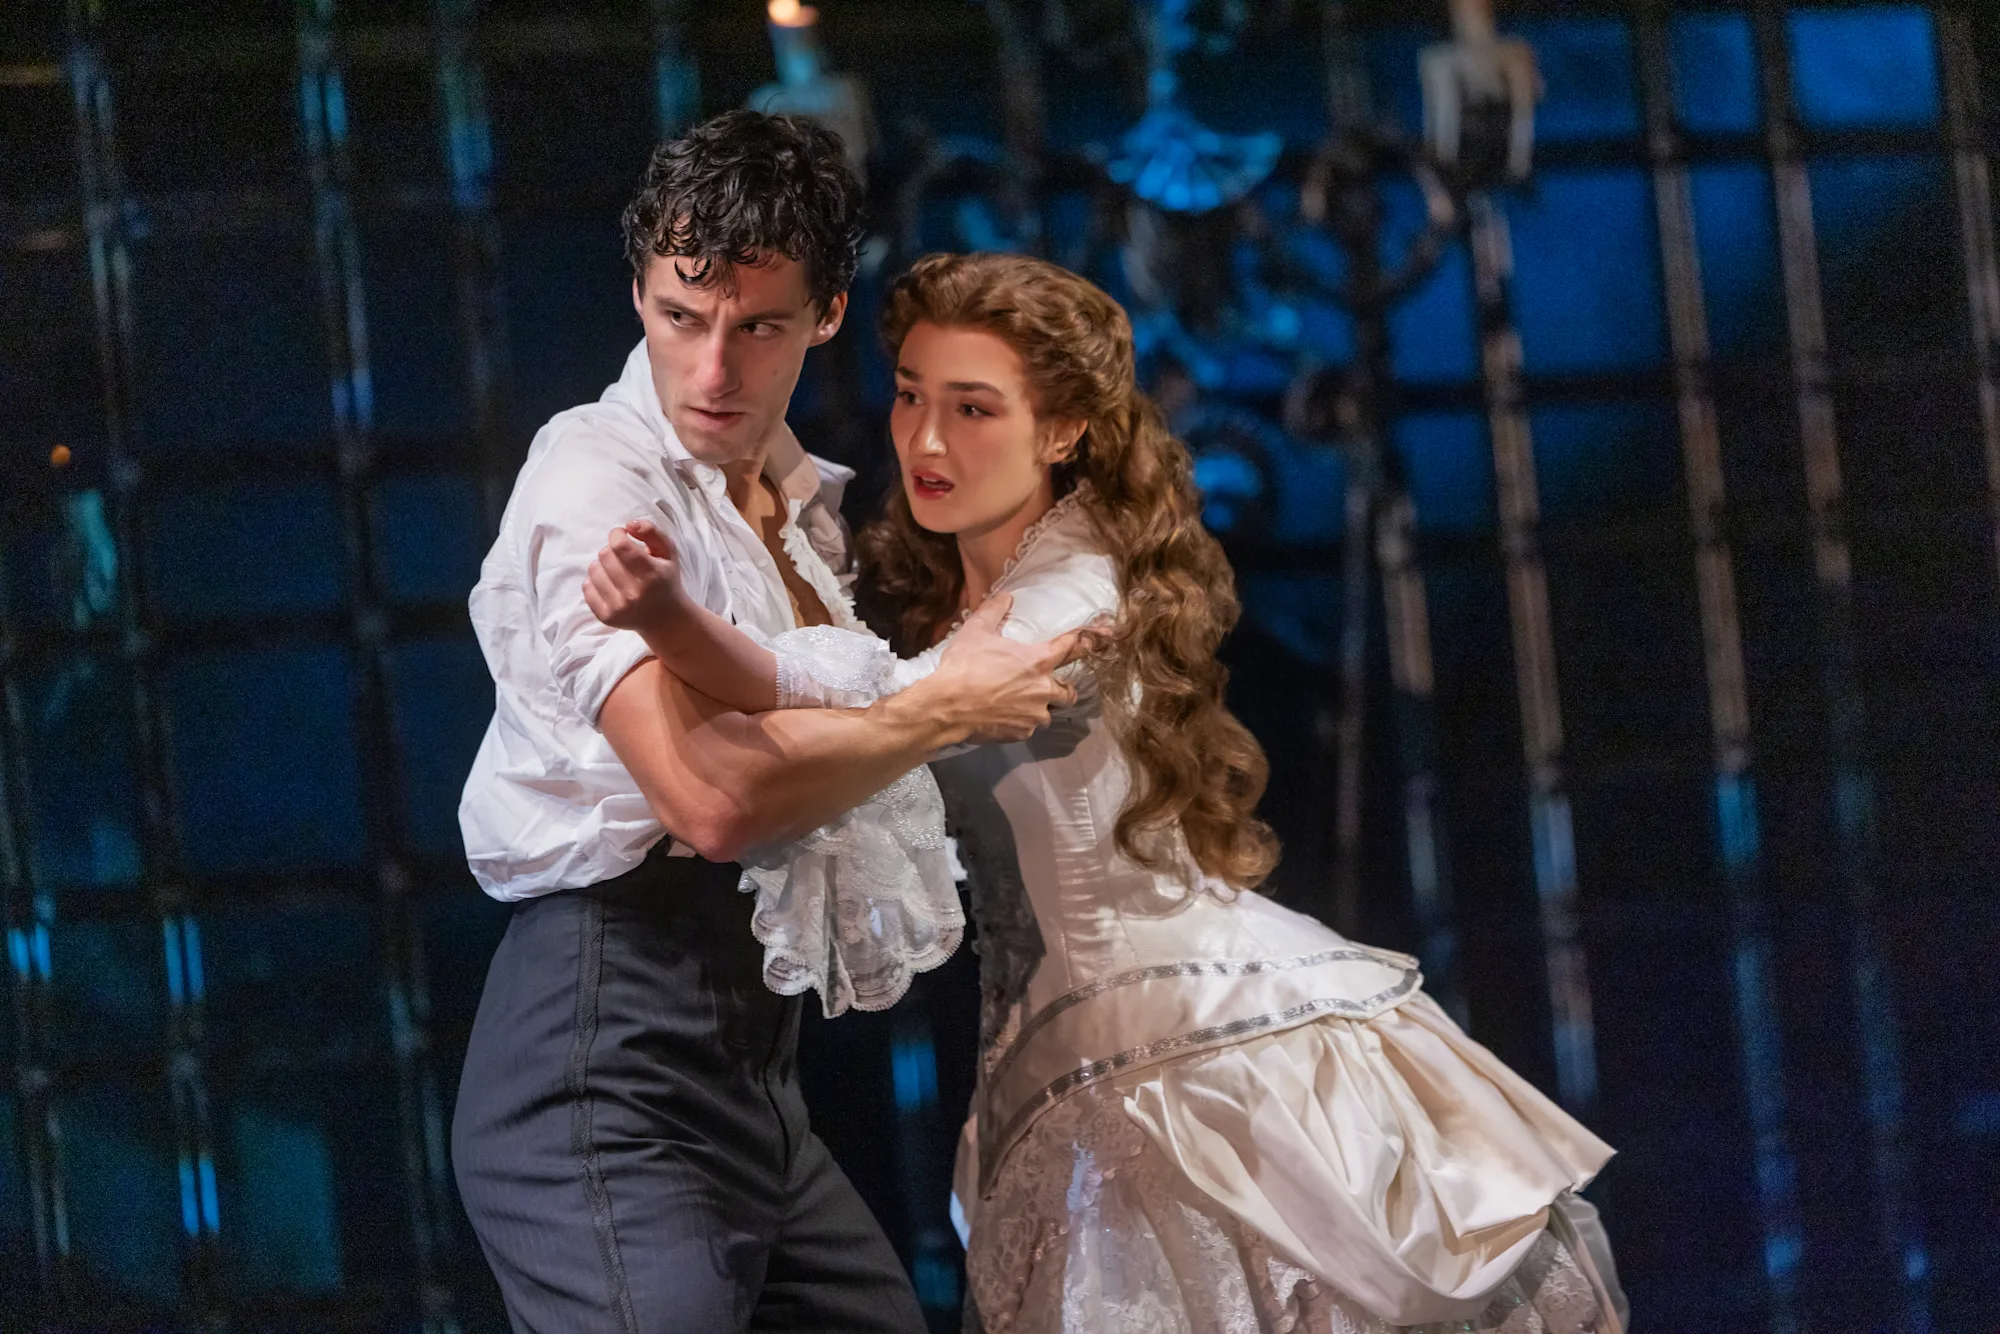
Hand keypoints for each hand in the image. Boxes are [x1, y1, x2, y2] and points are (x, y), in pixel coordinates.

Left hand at [583, 520, 687, 632]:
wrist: (666, 619)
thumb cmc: (666, 580)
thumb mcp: (668, 552)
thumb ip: (651, 532)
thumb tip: (628, 525)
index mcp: (651, 574)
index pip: (619, 545)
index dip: (617, 535)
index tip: (622, 536)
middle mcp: (634, 593)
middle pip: (604, 555)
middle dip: (612, 550)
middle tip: (622, 558)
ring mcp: (618, 607)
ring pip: (593, 570)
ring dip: (603, 566)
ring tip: (616, 571)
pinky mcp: (606, 617)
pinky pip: (587, 588)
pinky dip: (595, 582)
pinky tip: (609, 584)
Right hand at [929, 594, 1079, 742]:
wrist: (947, 706)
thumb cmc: (964, 665)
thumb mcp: (976, 630)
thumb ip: (994, 610)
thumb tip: (1005, 596)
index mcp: (1037, 661)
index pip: (1069, 647)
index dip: (1082, 641)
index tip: (1097, 638)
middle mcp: (1043, 689)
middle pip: (1069, 692)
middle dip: (1064, 690)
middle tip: (1049, 687)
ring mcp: (1034, 714)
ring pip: (1048, 713)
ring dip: (1040, 708)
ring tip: (1022, 705)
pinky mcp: (1022, 733)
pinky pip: (1028, 728)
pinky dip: (1020, 723)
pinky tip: (1004, 718)